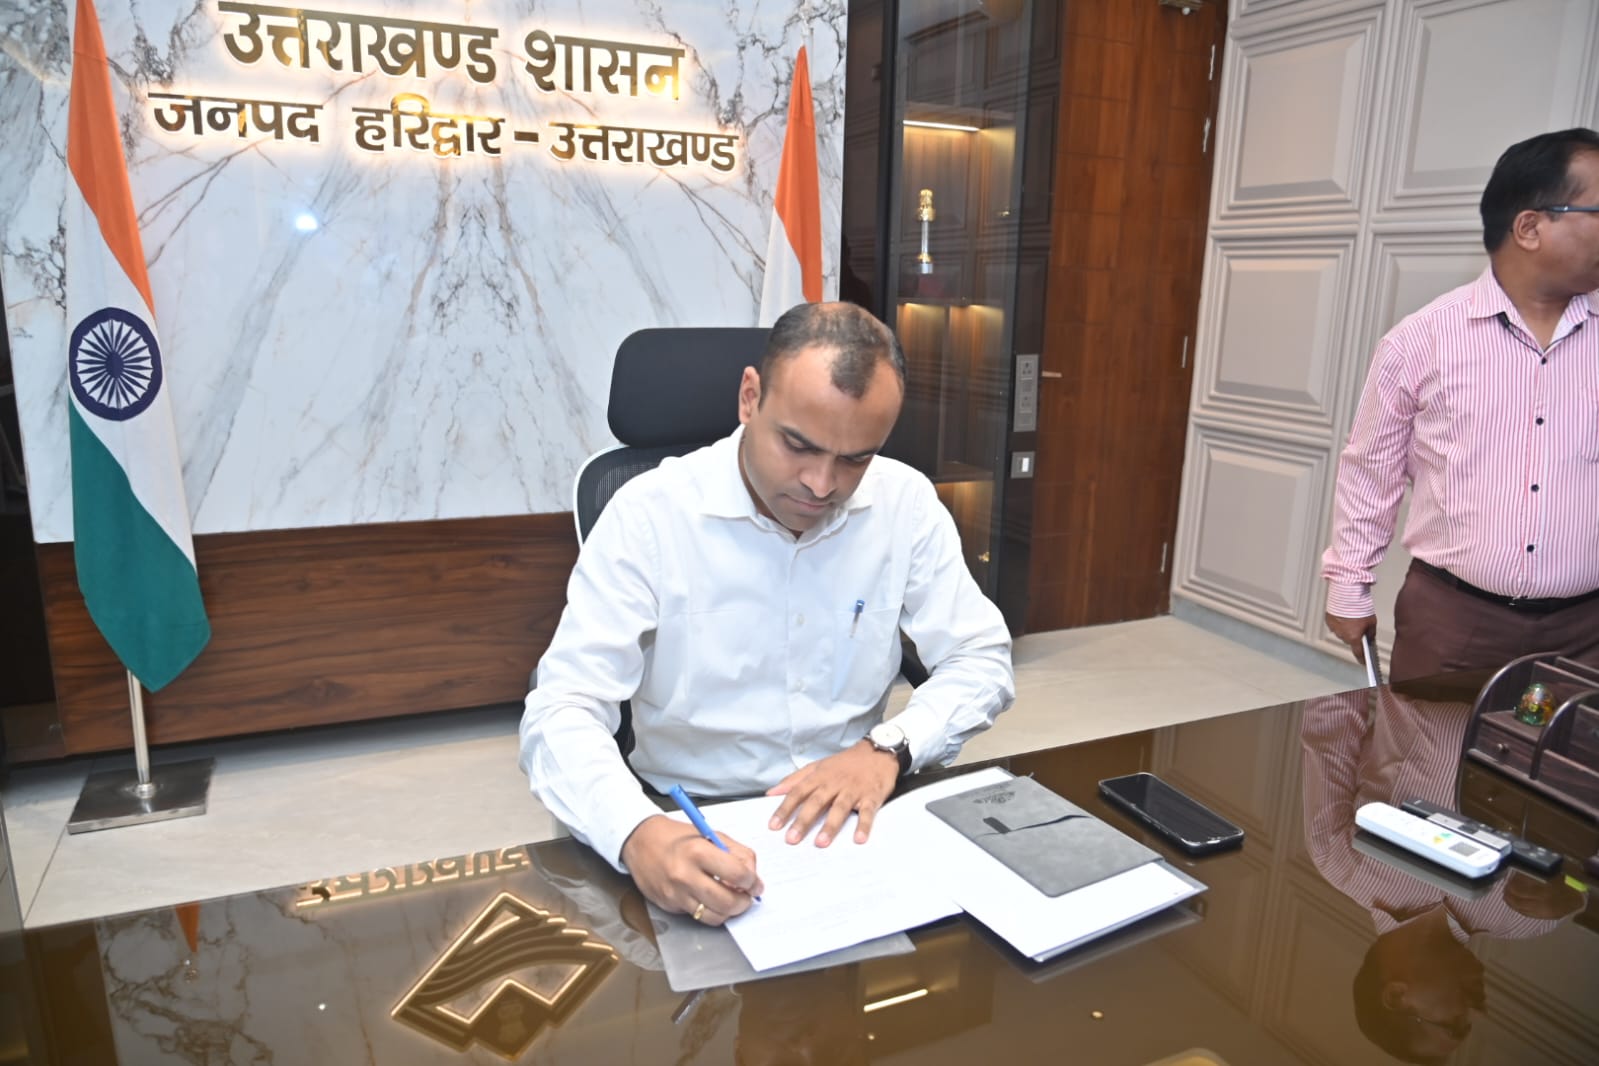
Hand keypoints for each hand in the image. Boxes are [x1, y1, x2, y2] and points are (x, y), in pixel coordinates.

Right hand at [619, 815, 762, 925]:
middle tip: (747, 897)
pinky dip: (710, 911)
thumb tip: (752, 875)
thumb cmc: (678, 837)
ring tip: (732, 901)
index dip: (752, 882)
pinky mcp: (669, 906)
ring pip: (714, 916)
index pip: (737, 874)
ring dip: (729, 912)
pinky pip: (697, 916)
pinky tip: (712, 900)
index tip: (755, 884)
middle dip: (744, 902)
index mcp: (698, 852)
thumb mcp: (711, 835)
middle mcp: (685, 875)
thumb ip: (736, 853)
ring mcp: (676, 894)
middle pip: (727, 902)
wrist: (640, 842)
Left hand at [765, 741, 898, 847]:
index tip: (773, 826)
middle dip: (803, 820)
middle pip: (816, 802)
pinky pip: (867, 812)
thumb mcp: (817, 766)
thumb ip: (794, 779)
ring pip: (840, 808)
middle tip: (791, 839)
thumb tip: (771, 792)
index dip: (785, 808)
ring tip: (820, 843)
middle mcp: (834, 783)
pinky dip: (864, 825)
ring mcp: (853, 790)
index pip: (798, 792)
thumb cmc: (844, 763)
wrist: (877, 752)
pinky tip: (858, 839)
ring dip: (830, 825)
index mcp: (819, 776)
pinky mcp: (871, 796)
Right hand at [1325, 612, 1376, 662]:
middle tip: (1360, 628)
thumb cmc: (1359, 607)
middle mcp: (1342, 636)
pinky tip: (1345, 616)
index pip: (1359, 653)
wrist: (1347, 595)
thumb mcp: (1372, 622)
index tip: (1364, 662)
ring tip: (1352, 619)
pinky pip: (1335, 626)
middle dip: (1355, 637)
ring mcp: (1334, 629)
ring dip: (1347, 629)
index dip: (1362, 659)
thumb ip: (1371, 634)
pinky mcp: (1329, 621)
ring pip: (1342, 633)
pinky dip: (1340, 623)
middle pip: (1350, 641)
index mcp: (1354, 638)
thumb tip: (1370, 638)